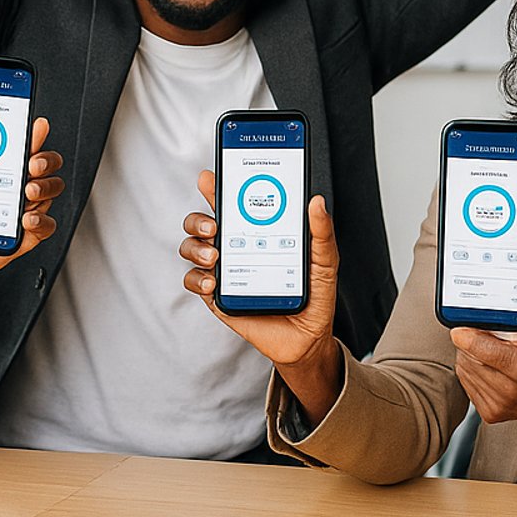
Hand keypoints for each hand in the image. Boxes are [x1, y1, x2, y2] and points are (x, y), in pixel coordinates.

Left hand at [0, 116, 62, 306]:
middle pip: (44, 169)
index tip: (35, 126)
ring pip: (49, 194)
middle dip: (46, 160)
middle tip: (31, 162)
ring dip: (46, 187)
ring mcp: (15, 216)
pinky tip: (26, 218)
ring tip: (28, 189)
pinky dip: (41, 222)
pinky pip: (43, 229)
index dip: (32, 136)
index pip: (20, 149)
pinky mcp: (18, 241)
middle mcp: (9, 192)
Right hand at [180, 171, 345, 420]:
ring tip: (215, 255)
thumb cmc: (315, 295)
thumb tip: (317, 201)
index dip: (215, 187)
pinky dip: (197, 278)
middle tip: (214, 226)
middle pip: (201, 222)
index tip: (209, 178)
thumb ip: (321, 232)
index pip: (231, 203)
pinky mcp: (217, 297)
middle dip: (199, 218)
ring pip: (191, 248)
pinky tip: (214, 281)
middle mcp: (235, 247)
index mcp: (256, 231)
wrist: (309, 339)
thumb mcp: (324, 261)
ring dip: (195, 247)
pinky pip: (194, 281)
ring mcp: (223, 271)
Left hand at [449, 259, 516, 460]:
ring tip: (495, 348)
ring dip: (471, 355)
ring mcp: (499, 405)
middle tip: (492, 333)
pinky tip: (493, 365)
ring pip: (464, 369)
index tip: (465, 322)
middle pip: (466, 355)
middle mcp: (510, 389)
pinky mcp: (491, 414)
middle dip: (473, 340)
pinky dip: (474, 370)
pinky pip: (467, 383)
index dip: (465, 331)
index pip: (475, 346)